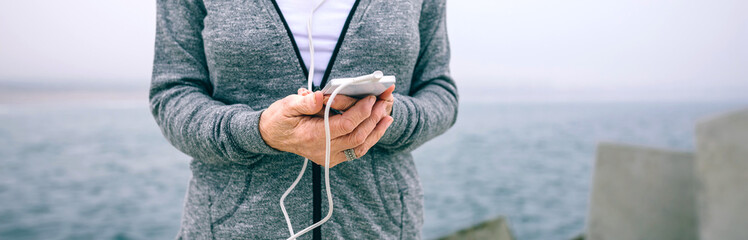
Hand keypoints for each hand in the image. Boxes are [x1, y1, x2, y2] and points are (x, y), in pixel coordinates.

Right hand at [259, 91, 392, 166]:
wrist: (272, 137)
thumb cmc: (279, 119)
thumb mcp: (286, 106)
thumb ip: (303, 102)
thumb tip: (318, 96)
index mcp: (312, 136)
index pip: (344, 126)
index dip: (360, 112)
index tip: (370, 97)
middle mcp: (323, 150)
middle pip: (357, 137)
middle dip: (373, 118)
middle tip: (384, 101)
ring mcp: (329, 156)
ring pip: (360, 147)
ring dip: (376, 130)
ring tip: (388, 114)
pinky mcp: (334, 157)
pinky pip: (356, 150)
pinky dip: (370, 137)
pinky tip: (380, 125)